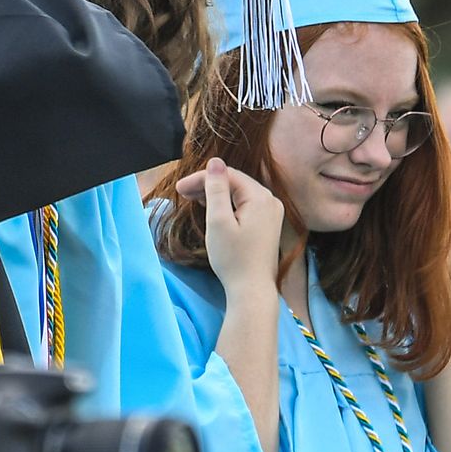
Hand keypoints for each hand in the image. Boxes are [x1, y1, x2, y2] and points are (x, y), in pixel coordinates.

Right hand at [175, 158, 283, 298]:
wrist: (252, 289)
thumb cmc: (233, 258)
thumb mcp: (218, 221)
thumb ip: (216, 189)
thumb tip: (214, 162)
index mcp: (260, 197)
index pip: (227, 175)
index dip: (201, 178)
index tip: (179, 189)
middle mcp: (270, 201)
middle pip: (234, 183)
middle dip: (207, 185)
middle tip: (182, 193)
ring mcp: (271, 213)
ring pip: (239, 194)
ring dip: (216, 194)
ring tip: (193, 200)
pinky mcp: (267, 224)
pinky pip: (245, 205)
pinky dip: (227, 205)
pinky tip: (213, 210)